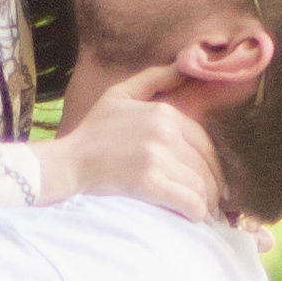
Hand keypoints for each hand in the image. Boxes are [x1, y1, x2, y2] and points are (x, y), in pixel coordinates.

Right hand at [41, 66, 224, 223]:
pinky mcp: (150, 183)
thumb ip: (156, 78)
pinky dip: (196, 212)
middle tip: (211, 200)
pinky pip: (188, 201)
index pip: (203, 141)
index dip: (211, 163)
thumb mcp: (121, 93)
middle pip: (204, 165)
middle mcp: (165, 133)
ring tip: (202, 211)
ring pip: (199, 184)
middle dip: (212, 185)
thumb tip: (186, 63)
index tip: (212, 178)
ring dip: (205, 201)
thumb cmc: (93, 130)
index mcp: (164, 112)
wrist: (69, 161)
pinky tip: (195, 217)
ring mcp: (158, 158)